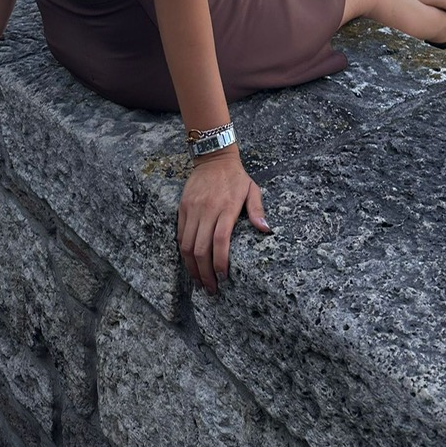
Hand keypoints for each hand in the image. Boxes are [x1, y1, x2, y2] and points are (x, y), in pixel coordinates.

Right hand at [177, 147, 270, 294]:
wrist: (213, 158)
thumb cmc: (236, 177)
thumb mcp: (252, 189)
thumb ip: (257, 210)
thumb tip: (266, 229)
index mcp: (227, 207)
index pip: (220, 241)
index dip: (219, 263)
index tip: (223, 278)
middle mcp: (208, 210)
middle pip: (201, 248)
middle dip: (204, 273)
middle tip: (211, 289)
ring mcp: (193, 209)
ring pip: (187, 245)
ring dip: (192, 267)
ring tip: (199, 282)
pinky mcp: (182, 208)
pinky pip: (180, 235)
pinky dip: (184, 253)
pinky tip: (190, 264)